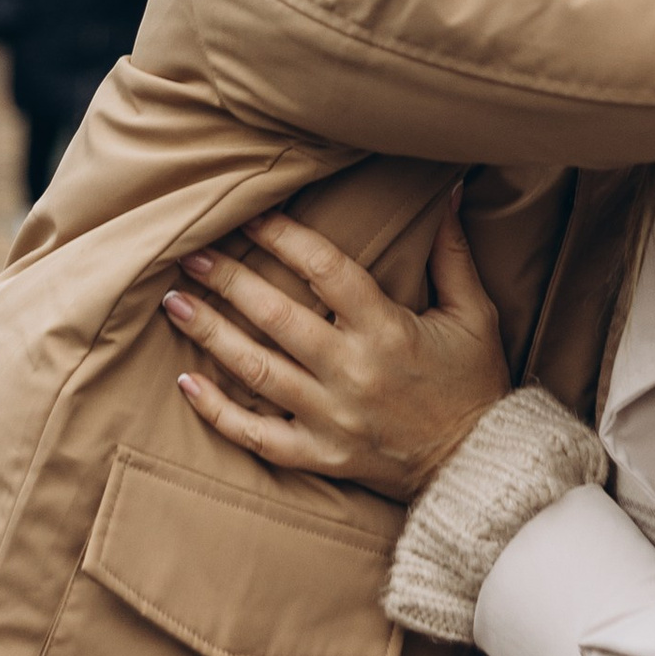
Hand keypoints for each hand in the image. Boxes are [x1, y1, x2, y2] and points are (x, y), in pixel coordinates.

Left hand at [165, 201, 510, 498]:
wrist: (480, 465)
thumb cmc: (475, 383)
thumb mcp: (474, 314)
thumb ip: (452, 253)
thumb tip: (449, 190)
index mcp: (388, 331)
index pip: (325, 270)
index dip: (284, 237)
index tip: (251, 216)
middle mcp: (353, 372)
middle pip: (276, 318)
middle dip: (228, 281)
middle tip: (192, 253)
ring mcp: (332, 418)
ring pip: (256, 373)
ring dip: (210, 334)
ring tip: (175, 302)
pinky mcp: (321, 456)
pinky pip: (258, 437)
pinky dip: (218, 412)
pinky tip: (186, 382)